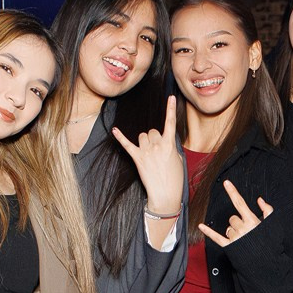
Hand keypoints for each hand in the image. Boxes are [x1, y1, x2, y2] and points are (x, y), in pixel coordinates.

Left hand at [113, 96, 183, 215]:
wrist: (165, 194)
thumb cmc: (174, 179)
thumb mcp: (178, 159)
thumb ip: (170, 147)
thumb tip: (163, 142)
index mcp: (170, 144)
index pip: (170, 123)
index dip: (170, 109)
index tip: (170, 97)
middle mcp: (157, 145)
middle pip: (152, 131)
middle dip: (154, 138)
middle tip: (157, 152)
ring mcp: (146, 151)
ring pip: (142, 136)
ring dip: (144, 142)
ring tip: (148, 154)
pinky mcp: (137, 158)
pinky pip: (127, 144)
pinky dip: (120, 137)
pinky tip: (115, 130)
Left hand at [199, 180, 272, 246]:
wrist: (265, 262)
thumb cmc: (270, 244)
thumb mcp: (273, 224)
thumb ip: (267, 210)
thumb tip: (260, 200)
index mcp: (252, 221)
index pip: (240, 202)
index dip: (233, 192)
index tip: (227, 183)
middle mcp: (242, 228)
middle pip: (232, 218)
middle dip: (238, 223)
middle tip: (247, 231)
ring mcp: (234, 237)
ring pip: (228, 228)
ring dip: (234, 231)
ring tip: (243, 239)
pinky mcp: (229, 246)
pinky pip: (216, 237)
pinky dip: (208, 232)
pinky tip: (201, 226)